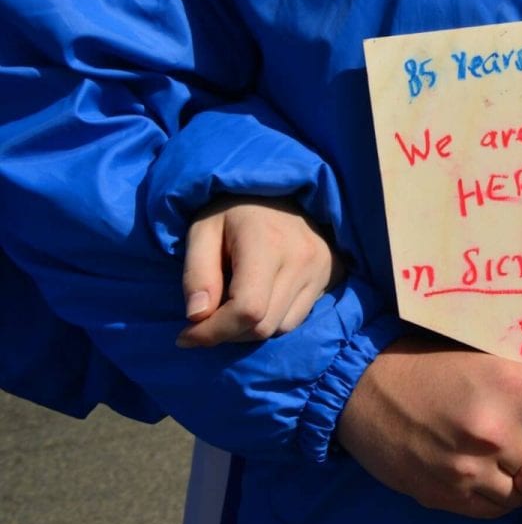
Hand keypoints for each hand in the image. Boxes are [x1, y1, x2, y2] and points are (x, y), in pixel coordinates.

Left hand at [175, 196, 342, 346]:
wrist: (281, 187)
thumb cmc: (234, 209)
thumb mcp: (202, 231)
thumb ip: (197, 273)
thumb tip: (197, 317)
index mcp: (266, 243)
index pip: (247, 309)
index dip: (214, 332)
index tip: (186, 336)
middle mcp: (302, 259)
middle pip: (263, 326)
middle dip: (228, 332)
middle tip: (207, 319)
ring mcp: (321, 269)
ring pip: (282, 327)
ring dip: (251, 329)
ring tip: (234, 305)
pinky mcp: (332, 275)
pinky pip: (298, 318)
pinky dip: (273, 319)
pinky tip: (261, 298)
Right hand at [336, 339, 521, 518]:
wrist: (364, 390)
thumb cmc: (434, 364)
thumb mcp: (491, 356)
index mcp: (511, 386)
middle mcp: (494, 431)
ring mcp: (469, 469)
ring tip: (513, 451)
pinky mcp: (449, 496)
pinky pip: (497, 507)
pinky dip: (500, 492)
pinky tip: (488, 467)